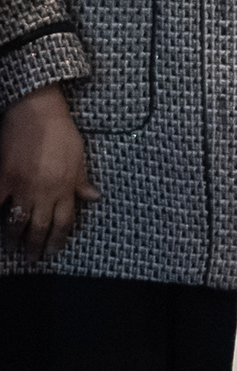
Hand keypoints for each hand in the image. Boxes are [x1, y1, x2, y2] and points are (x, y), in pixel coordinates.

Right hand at [0, 85, 96, 259]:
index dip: (59, 238)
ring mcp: (22, 186)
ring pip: (17, 221)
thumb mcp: (80, 156)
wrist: (37, 113)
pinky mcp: (3, 178)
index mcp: (66, 187)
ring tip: (14, 247)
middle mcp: (45, 191)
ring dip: (15, 238)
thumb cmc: (61, 131)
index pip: (64, 221)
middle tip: (34, 257)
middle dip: (37, 245)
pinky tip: (0, 224)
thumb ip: (82, 180)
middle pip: (40, 226)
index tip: (55, 249)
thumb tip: (93, 197)